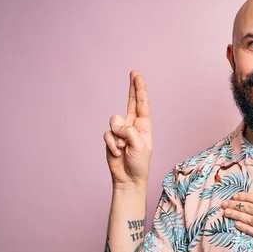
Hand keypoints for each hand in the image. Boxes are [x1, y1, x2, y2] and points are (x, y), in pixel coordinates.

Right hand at [103, 71, 152, 186]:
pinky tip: (117, 153)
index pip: (142, 104)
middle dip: (132, 88)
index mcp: (144, 126)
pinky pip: (108, 134)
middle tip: (134, 73)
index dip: (140, 89)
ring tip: (124, 148)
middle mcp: (133, 126)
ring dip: (118, 136)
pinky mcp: (111, 138)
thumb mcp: (140, 147)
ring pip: (114, 121)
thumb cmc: (139, 164)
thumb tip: (117, 125)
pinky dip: (112, 144)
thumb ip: (129, 132)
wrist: (128, 179)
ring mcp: (121, 131)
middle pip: (131, 102)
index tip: (137, 75)